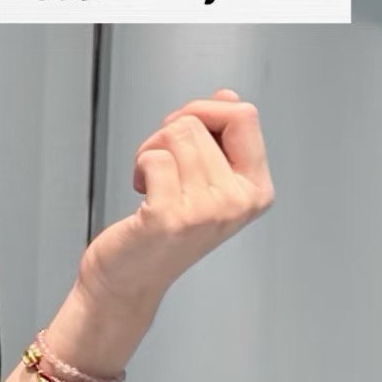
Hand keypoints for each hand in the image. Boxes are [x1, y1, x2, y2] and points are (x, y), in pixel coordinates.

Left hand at [77, 89, 275, 313]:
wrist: (126, 282)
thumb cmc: (161, 233)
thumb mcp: (204, 181)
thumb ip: (221, 140)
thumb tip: (227, 99)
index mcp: (255, 191)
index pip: (244, 116)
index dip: (207, 111)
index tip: (185, 131)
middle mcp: (236, 203)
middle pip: (200, 122)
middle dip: (170, 133)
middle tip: (161, 167)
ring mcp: (206, 211)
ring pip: (177, 133)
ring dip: (151, 150)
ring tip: (151, 183)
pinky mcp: (171, 217)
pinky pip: (155, 157)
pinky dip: (140, 165)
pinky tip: (141, 192)